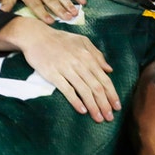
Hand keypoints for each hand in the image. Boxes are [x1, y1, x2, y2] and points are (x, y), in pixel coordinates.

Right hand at [3, 18, 120, 119]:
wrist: (37, 36)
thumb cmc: (61, 40)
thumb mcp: (82, 41)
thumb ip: (97, 55)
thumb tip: (109, 69)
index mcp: (88, 57)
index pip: (104, 79)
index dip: (112, 94)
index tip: (117, 106)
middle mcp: (79, 64)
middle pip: (96, 87)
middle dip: (105, 104)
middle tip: (109, 118)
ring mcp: (66, 69)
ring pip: (84, 90)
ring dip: (93, 106)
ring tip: (98, 118)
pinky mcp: (53, 74)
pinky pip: (67, 90)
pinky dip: (75, 101)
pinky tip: (82, 110)